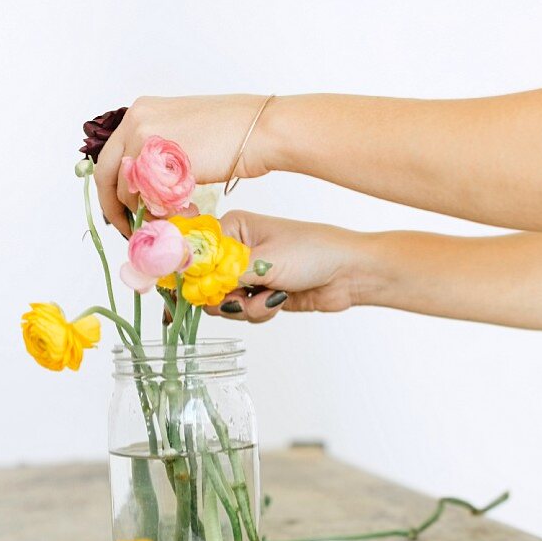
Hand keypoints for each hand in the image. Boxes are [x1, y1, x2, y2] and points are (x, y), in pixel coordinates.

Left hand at [95, 95, 271, 236]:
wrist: (260, 130)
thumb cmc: (236, 133)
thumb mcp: (185, 135)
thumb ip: (160, 154)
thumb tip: (148, 187)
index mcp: (141, 112)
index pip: (112, 156)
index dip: (114, 188)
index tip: (124, 210)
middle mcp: (136, 121)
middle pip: (108, 174)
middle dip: (116, 207)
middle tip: (129, 229)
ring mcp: (145, 138)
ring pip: (127, 190)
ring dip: (144, 213)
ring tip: (170, 221)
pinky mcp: (159, 159)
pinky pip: (147, 197)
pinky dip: (158, 213)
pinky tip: (180, 215)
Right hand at [206, 211, 367, 323]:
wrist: (349, 272)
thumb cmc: (313, 252)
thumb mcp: (264, 261)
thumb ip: (224, 274)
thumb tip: (192, 283)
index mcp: (233, 228)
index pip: (196, 253)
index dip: (197, 274)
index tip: (207, 287)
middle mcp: (237, 250)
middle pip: (207, 284)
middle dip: (226, 297)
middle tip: (244, 297)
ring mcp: (250, 274)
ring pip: (226, 303)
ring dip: (247, 307)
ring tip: (271, 296)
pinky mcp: (262, 294)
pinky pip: (245, 312)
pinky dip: (259, 312)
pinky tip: (280, 300)